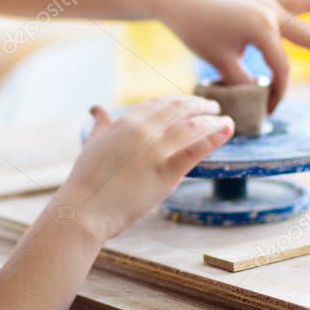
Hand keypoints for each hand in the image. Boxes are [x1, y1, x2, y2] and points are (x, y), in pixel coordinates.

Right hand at [52, 96, 232, 241]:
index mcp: (124, 122)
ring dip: (212, 119)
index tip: (190, 102)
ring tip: (225, 120)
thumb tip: (98, 108)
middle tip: (213, 107)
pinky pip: (195, 150)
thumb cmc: (85, 180)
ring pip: (192, 125)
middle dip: (199, 104)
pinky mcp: (166, 173)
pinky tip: (226, 130)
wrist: (84, 209)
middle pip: (179, 109)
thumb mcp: (91, 144)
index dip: (178, 100)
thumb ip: (100, 125)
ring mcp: (155, 150)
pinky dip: (214, 137)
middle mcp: (142, 130)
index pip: (159, 103)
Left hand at [164, 0, 309, 111]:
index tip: (268, 108)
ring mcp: (265, 0)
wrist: (176, 2)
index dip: (278, 91)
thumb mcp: (219, 63)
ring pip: (306, 3)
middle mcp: (270, 12)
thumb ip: (242, 82)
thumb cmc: (195, 32)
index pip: (281, 68)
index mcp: (262, 30)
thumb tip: (259, 95)